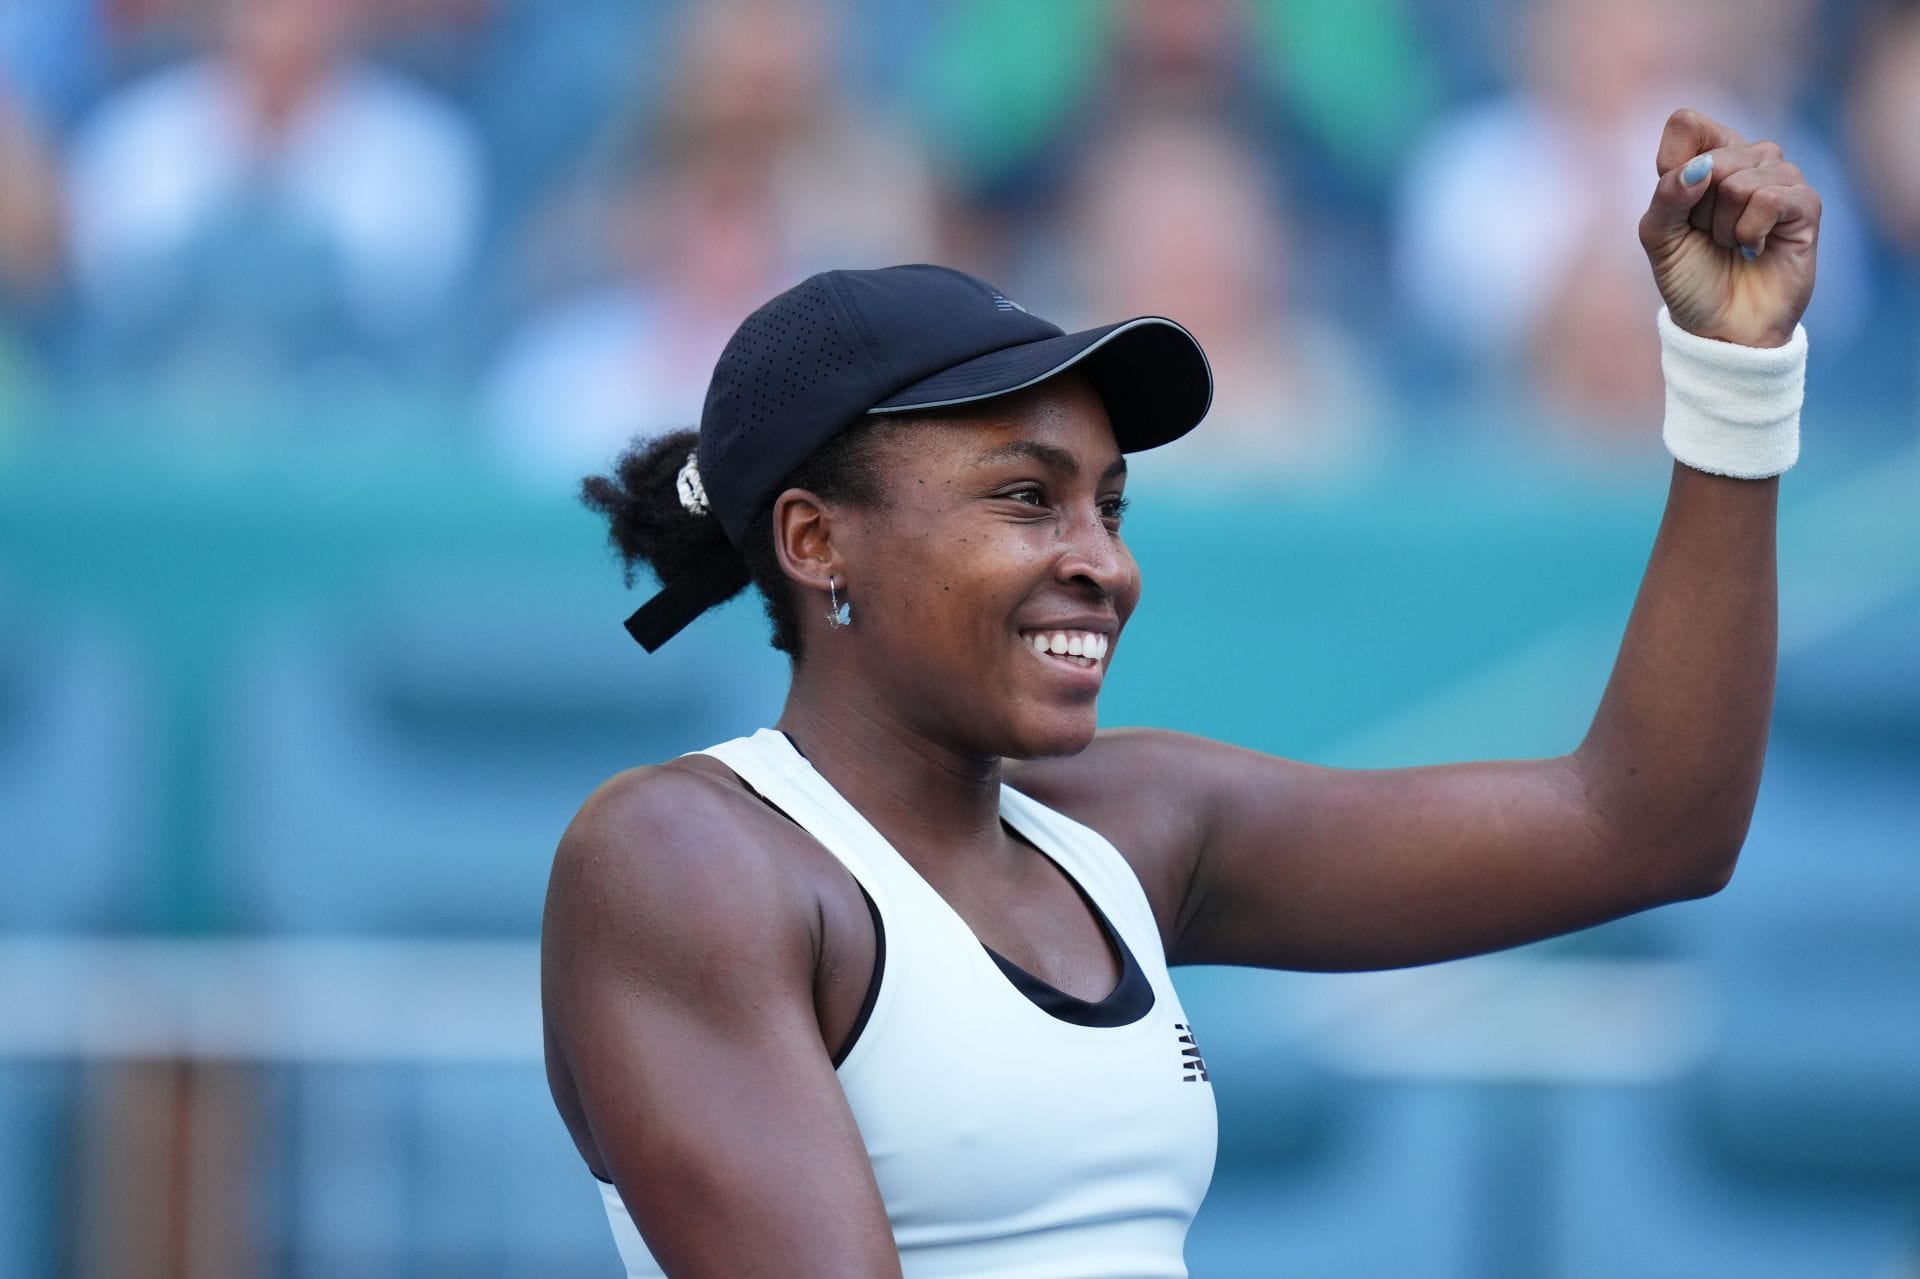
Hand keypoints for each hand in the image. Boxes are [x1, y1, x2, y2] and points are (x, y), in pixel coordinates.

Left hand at [1638, 108, 1821, 347]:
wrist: (1721, 326)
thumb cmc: (1690, 278)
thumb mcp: (1659, 238)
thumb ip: (1667, 196)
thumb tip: (1701, 168)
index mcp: (1707, 158)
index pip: (1687, 124)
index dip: (1673, 165)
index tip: (1677, 205)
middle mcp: (1747, 160)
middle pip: (1712, 156)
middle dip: (1697, 210)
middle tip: (1708, 237)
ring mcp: (1780, 179)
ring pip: (1740, 180)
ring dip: (1723, 226)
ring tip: (1732, 244)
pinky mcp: (1805, 205)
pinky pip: (1768, 198)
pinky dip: (1748, 232)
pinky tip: (1753, 248)